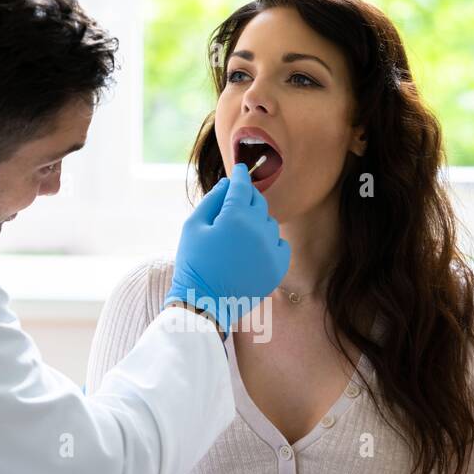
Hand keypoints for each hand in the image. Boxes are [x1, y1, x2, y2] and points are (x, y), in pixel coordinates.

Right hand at [163, 163, 289, 333]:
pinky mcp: (278, 267)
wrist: (204, 304)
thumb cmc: (193, 263)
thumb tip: (228, 183)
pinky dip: (269, 242)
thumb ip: (212, 200)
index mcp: (235, 217)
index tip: (240, 169)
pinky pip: (280, 244)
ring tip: (238, 236)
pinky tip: (254, 249)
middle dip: (247, 198)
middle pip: (258, 202)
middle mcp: (258, 230)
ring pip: (269, 223)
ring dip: (256, 222)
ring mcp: (271, 249)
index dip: (240, 175)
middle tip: (236, 203)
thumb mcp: (193, 226)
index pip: (242, 186)